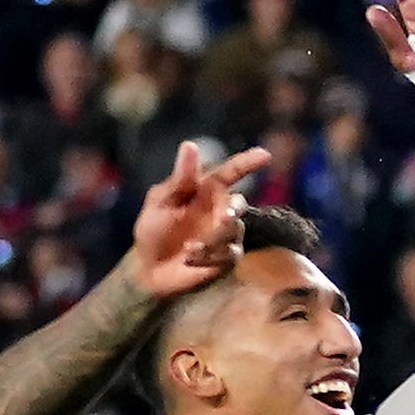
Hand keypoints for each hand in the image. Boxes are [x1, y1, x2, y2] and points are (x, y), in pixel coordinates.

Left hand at [123, 141, 272, 300]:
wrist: (150, 269)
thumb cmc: (153, 230)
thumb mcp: (161, 202)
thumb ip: (180, 179)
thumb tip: (190, 145)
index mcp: (205, 191)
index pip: (230, 173)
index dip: (247, 163)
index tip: (265, 155)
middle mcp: (221, 210)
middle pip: (240, 204)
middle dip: (233, 210)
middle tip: (224, 217)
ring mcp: (228, 234)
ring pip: (233, 231)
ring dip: (211, 240)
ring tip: (188, 249)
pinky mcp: (229, 257)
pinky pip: (228, 253)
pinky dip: (207, 256)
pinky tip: (190, 259)